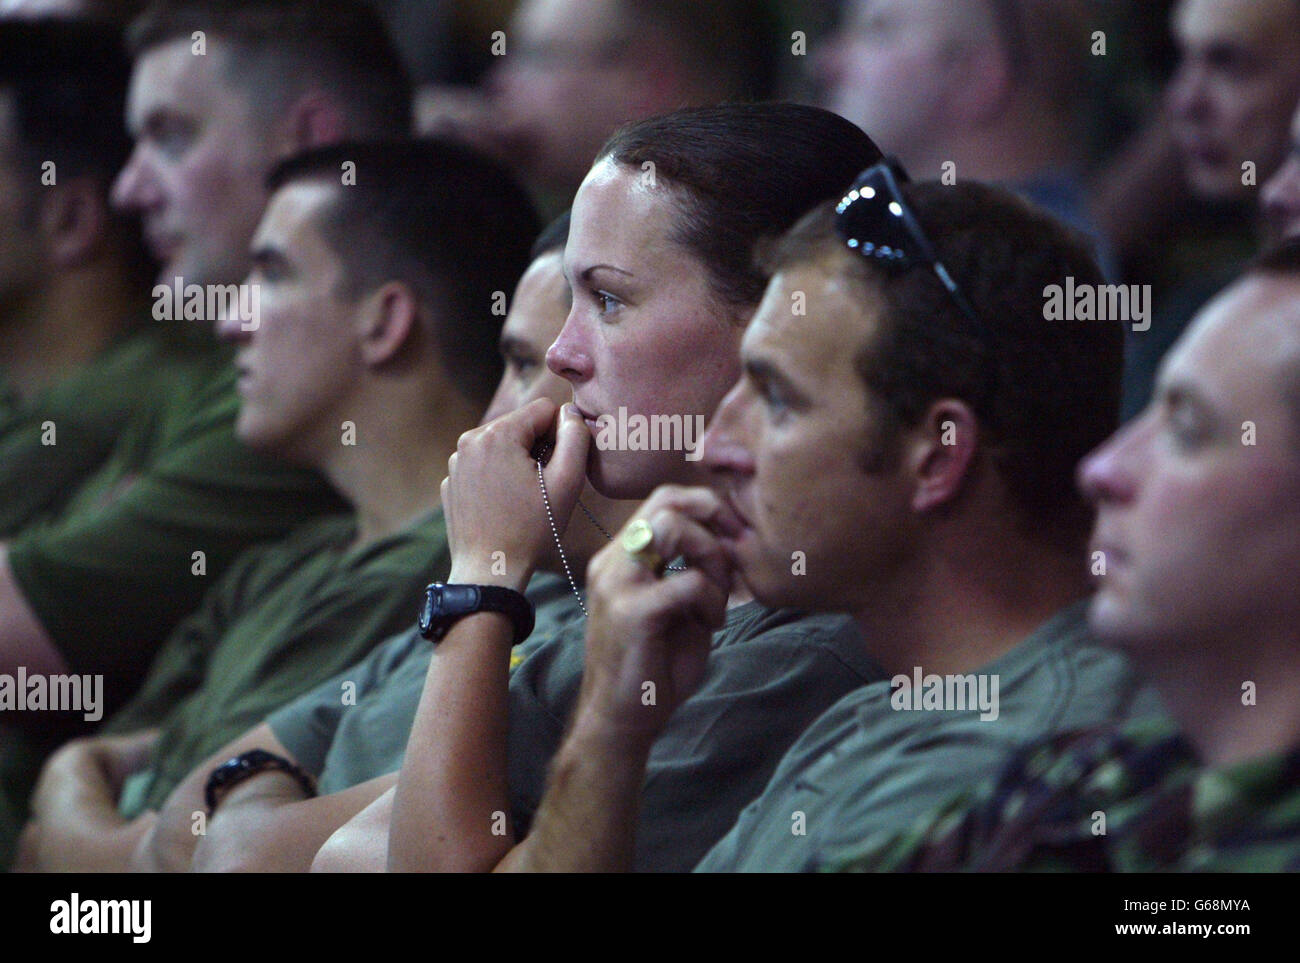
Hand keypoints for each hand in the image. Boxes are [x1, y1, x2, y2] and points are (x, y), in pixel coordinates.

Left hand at [443, 399, 588, 588]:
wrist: (490, 570)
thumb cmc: (531, 530)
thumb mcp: (567, 482)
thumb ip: (576, 438)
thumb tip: (571, 414)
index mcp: (497, 434)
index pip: (543, 410)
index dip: (560, 435)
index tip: (558, 468)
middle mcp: (469, 440)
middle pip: (521, 426)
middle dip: (537, 449)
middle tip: (542, 487)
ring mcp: (456, 462)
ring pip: (503, 446)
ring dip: (518, 463)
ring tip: (523, 499)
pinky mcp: (452, 482)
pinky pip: (484, 466)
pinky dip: (498, 478)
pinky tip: (503, 507)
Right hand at [575, 485, 742, 745]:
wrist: (621, 720)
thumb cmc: (652, 667)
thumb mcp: (677, 608)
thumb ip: (694, 570)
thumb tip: (731, 541)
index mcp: (620, 558)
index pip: (662, 500)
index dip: (704, 506)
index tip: (732, 537)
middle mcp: (612, 561)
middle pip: (667, 501)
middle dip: (713, 520)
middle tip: (734, 557)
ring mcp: (617, 583)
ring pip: (672, 526)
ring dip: (711, 554)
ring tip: (720, 592)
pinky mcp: (632, 611)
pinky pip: (688, 580)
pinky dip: (712, 598)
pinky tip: (712, 622)